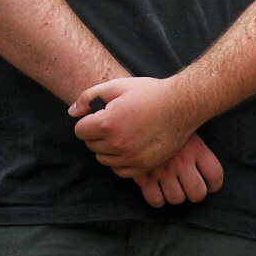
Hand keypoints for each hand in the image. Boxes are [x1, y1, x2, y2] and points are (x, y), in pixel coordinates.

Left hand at [70, 76, 198, 177]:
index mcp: (107, 123)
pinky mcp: (143, 166)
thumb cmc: (150, 93)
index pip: (80, 130)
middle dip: (98, 134)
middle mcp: (117, 143)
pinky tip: (131, 146)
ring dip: (108, 148)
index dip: (89, 121)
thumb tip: (72, 113)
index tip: (101, 115)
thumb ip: (89, 97)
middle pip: (91, 145)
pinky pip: (119, 170)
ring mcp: (130, 157)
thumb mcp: (118, 85)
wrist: (183, 105)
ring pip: (104, 158)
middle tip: (116, 122)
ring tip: (124, 133)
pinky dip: (121, 161)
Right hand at [131, 133, 224, 207]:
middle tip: (191, 188)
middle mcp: (182, 162)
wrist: (139, 119)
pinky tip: (159, 191)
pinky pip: (156, 200)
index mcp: (196, 149)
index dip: (215, 185)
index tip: (211, 186)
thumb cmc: (166, 126)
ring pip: (177, 199)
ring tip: (174, 186)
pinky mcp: (144, 177)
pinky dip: (158, 199)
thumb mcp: (188, 131)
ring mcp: (163, 171)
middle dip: (196, 193)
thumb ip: (199, 150)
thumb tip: (209, 172)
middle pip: (197, 193)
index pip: (215, 175)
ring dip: (176, 196)